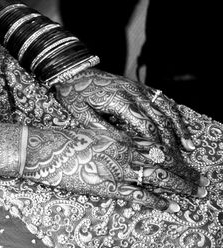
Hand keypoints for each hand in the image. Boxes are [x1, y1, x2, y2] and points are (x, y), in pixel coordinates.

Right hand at [23, 126, 205, 211]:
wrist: (45, 148)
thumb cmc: (66, 140)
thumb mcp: (93, 134)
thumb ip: (114, 142)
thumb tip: (132, 148)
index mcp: (120, 137)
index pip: (156, 147)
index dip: (175, 156)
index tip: (188, 163)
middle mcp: (124, 151)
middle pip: (163, 162)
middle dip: (185, 173)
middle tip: (202, 182)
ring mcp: (116, 168)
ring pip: (157, 177)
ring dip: (179, 185)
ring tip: (196, 192)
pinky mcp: (106, 186)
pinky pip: (136, 193)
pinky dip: (156, 200)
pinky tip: (170, 205)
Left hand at [54, 68, 194, 150]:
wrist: (74, 72)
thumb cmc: (75, 95)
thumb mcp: (82, 114)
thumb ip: (102, 129)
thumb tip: (122, 146)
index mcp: (120, 101)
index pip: (145, 126)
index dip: (156, 145)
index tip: (163, 161)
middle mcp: (134, 93)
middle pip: (160, 119)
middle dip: (172, 141)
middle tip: (180, 160)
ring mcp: (138, 88)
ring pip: (166, 108)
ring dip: (179, 128)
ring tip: (189, 146)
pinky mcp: (139, 86)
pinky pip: (162, 99)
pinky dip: (174, 113)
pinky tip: (180, 125)